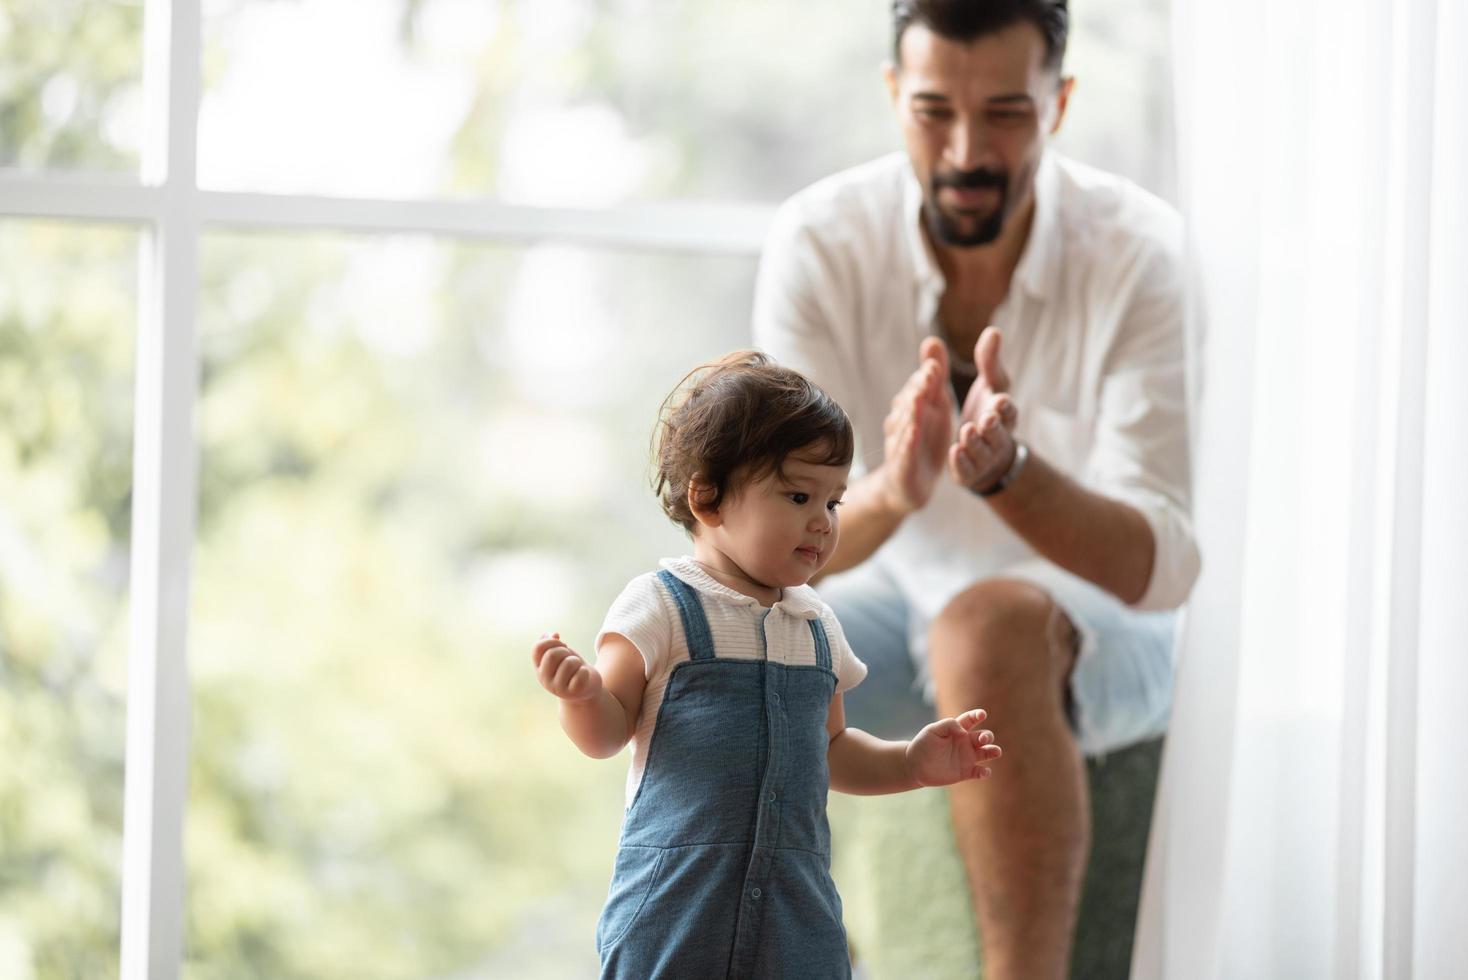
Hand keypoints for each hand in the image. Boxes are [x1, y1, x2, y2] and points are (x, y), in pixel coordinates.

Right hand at [532, 632, 602, 701]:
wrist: (585, 688)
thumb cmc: (571, 668)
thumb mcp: (561, 653)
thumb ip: (552, 643)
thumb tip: (553, 634)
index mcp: (539, 668)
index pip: (537, 648)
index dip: (551, 641)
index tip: (561, 645)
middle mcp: (545, 680)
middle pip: (552, 654)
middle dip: (565, 651)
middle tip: (570, 657)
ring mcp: (558, 688)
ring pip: (569, 663)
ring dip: (577, 661)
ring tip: (576, 667)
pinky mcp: (573, 692)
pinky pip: (581, 674)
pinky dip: (585, 671)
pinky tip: (583, 676)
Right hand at [879, 337, 955, 513]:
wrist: (909, 485)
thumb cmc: (924, 440)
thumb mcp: (935, 406)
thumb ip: (935, 377)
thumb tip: (933, 340)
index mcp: (916, 408)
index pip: (918, 389)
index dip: (925, 377)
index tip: (935, 365)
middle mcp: (904, 424)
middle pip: (909, 405)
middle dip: (917, 390)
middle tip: (928, 377)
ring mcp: (900, 446)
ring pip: (904, 428)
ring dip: (911, 414)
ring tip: (919, 400)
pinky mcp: (902, 469)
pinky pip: (904, 455)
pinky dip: (907, 445)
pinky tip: (914, 435)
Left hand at [904, 708, 1001, 786]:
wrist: (915, 766)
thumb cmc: (923, 745)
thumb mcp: (932, 730)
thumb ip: (948, 725)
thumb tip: (964, 731)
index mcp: (958, 729)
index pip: (971, 719)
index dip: (978, 715)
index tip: (981, 715)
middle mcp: (966, 742)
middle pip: (984, 736)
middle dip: (987, 736)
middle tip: (981, 739)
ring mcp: (967, 757)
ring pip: (987, 752)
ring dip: (993, 751)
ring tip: (995, 751)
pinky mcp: (966, 772)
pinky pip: (980, 772)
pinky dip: (985, 772)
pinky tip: (984, 772)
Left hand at [950, 327, 1019, 492]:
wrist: (983, 455)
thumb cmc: (986, 412)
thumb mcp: (989, 385)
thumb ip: (989, 361)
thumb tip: (993, 331)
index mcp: (1003, 414)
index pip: (1008, 410)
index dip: (1005, 407)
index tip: (999, 399)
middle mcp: (997, 437)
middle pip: (998, 432)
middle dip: (993, 425)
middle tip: (986, 418)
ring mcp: (984, 456)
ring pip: (981, 450)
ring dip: (975, 441)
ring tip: (967, 430)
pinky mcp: (969, 472)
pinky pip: (967, 469)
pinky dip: (962, 461)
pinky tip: (954, 451)